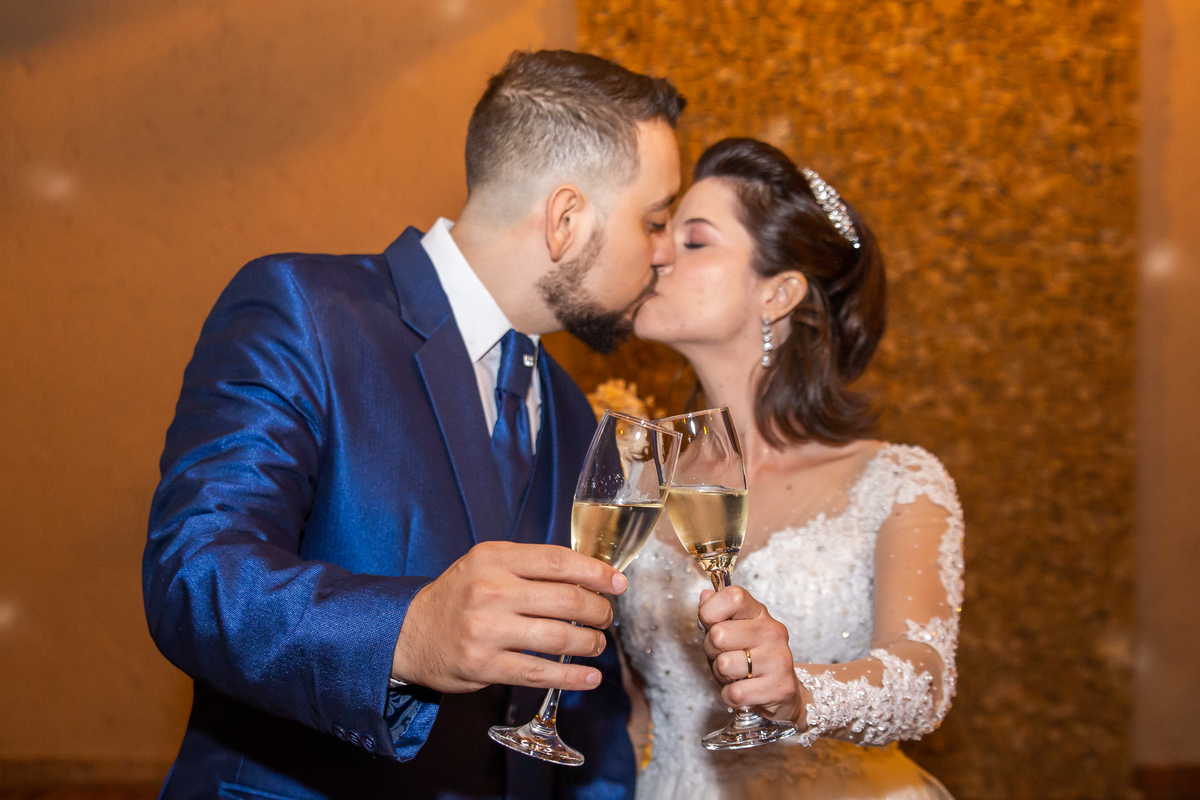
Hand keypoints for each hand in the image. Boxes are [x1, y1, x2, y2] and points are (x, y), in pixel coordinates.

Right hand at [391, 541, 626, 692]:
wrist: (410, 633)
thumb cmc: (459, 596)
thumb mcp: (486, 565)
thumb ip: (529, 566)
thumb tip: (588, 577)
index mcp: (494, 558)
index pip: (558, 561)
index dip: (595, 572)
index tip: (618, 583)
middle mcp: (490, 590)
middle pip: (566, 599)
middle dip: (598, 611)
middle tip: (606, 617)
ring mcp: (486, 629)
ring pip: (558, 637)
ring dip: (590, 643)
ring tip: (597, 644)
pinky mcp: (484, 666)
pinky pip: (539, 672)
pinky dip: (571, 677)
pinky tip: (589, 678)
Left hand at [698, 586, 804, 722]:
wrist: (782, 691)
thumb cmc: (749, 657)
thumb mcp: (731, 631)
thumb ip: (715, 615)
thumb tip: (704, 595)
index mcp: (759, 612)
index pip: (732, 596)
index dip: (710, 612)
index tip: (712, 625)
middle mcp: (772, 631)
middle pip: (718, 634)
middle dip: (711, 650)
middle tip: (724, 655)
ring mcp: (778, 658)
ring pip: (724, 665)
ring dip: (721, 675)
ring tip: (735, 673)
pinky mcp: (780, 687)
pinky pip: (735, 692)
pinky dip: (729, 695)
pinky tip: (742, 689)